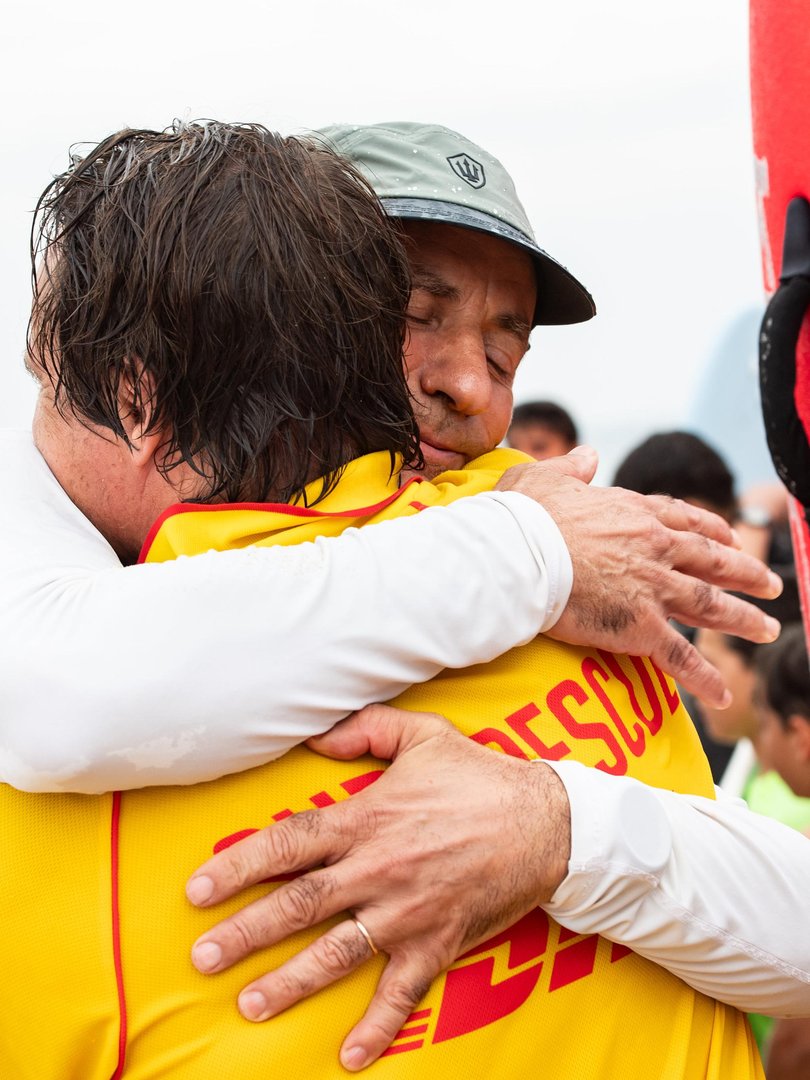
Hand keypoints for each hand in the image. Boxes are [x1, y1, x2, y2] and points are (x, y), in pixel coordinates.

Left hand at [186, 704, 569, 1070]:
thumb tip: (316, 736)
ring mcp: (407, 912)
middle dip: (244, 933)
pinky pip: (402, 993)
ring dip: (288, 983)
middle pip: (297, 906)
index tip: (197, 888)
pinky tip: (349, 1057)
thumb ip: (366, 729)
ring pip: (335, 954)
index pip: (287, 843)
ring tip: (248, 1004)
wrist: (547, 821)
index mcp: (367, 819)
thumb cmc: (479, 776)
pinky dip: (377, 1028)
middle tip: (202, 956)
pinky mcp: (438, 942)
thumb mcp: (423, 735)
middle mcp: (377, 870)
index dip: (237, 865)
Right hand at [496, 447, 782, 707]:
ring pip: (710, 605)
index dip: (712, 530)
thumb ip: (572, 467)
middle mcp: (654, 547)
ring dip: (743, 619)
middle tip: (770, 585)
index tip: (731, 538)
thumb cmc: (522, 516)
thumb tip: (588, 455)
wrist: (519, 554)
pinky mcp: (641, 626)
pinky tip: (722, 695)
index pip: (684, 520)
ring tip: (766, 630)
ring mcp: (653, 587)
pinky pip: (681, 656)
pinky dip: (704, 678)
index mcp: (634, 512)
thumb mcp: (544, 475)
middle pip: (712, 560)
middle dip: (745, 573)